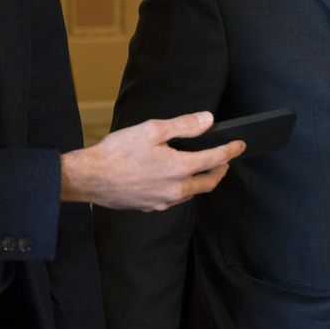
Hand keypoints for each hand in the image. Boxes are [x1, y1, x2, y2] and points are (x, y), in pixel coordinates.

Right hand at [59, 112, 245, 210]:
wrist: (90, 178)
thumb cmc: (117, 152)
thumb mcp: (152, 130)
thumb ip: (184, 126)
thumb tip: (208, 121)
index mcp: (179, 168)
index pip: (215, 159)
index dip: (231, 150)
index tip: (240, 145)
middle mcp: (176, 189)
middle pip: (209, 181)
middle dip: (221, 169)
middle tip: (225, 160)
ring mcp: (164, 202)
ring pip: (192, 191)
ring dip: (202, 180)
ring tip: (201, 167)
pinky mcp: (151, 207)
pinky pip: (175, 198)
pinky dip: (183, 187)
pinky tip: (175, 178)